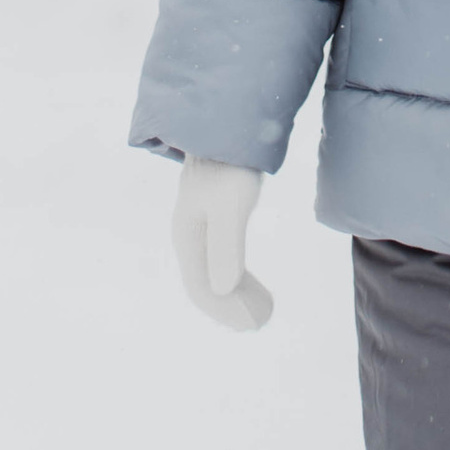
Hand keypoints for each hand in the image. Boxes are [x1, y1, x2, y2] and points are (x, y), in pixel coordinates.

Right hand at [172, 157, 274, 330]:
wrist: (227, 124)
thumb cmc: (229, 164)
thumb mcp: (231, 206)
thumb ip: (226, 247)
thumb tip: (222, 290)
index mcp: (187, 237)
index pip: (201, 288)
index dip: (225, 311)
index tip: (253, 325)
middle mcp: (188, 234)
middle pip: (205, 283)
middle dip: (230, 306)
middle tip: (262, 320)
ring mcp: (199, 225)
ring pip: (211, 270)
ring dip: (233, 293)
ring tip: (261, 305)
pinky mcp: (213, 214)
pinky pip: (219, 255)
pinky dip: (233, 274)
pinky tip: (247, 279)